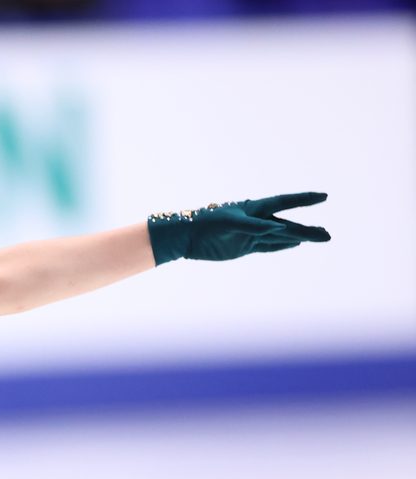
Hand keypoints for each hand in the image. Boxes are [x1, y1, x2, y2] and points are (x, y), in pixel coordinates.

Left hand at [148, 192, 330, 264]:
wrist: (185, 237)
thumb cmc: (205, 223)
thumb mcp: (230, 223)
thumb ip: (254, 226)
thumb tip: (280, 227)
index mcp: (254, 208)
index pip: (284, 202)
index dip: (304, 200)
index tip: (324, 196)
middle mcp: (256, 221)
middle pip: (287, 225)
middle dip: (308, 229)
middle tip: (328, 235)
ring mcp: (251, 235)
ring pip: (281, 237)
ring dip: (300, 238)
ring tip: (320, 237)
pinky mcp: (243, 247)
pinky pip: (268, 247)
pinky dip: (282, 246)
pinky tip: (296, 244)